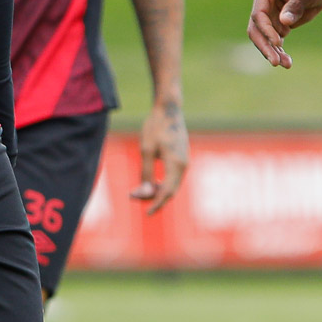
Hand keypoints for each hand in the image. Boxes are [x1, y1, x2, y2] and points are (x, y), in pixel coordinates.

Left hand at [130, 96, 188, 214]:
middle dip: (154, 197)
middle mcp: (184, 165)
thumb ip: (146, 172)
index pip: (167, 192)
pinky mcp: (182, 157)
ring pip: (173, 184)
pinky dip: (164, 182)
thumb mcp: (146, 149)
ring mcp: (185, 161)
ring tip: (140, 189)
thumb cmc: (155, 127)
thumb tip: (144, 192)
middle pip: (171, 190)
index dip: (156, 204)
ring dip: (158, 190)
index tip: (146, 212)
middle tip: (135, 196)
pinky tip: (152, 181)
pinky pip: (174, 176)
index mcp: (176, 164)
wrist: (169, 109)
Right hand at [247, 0, 321, 68]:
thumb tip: (284, 22)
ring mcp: (271, 15)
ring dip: (273, 52)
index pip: (259, 13)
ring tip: (286, 64)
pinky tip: (287, 62)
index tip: (278, 42)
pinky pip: (276, 41)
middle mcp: (264, 4)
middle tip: (275, 62)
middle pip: (257, 29)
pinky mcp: (280, 24)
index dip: (266, 29)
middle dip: (265, 46)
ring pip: (265, 38)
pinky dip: (280, 51)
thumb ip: (295, 5)